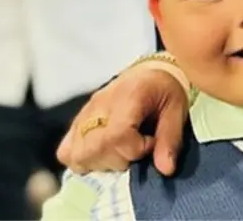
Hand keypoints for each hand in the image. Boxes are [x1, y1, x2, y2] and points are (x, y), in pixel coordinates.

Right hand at [56, 66, 188, 174]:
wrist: (151, 72)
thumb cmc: (165, 90)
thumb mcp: (177, 110)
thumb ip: (170, 140)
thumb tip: (165, 170)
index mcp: (127, 97)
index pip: (116, 136)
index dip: (135, 149)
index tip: (151, 143)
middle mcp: (99, 105)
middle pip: (92, 149)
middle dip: (118, 159)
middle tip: (137, 148)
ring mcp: (85, 113)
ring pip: (76, 154)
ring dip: (101, 162)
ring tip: (122, 151)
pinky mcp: (77, 122)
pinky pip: (66, 151)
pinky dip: (82, 160)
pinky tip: (103, 154)